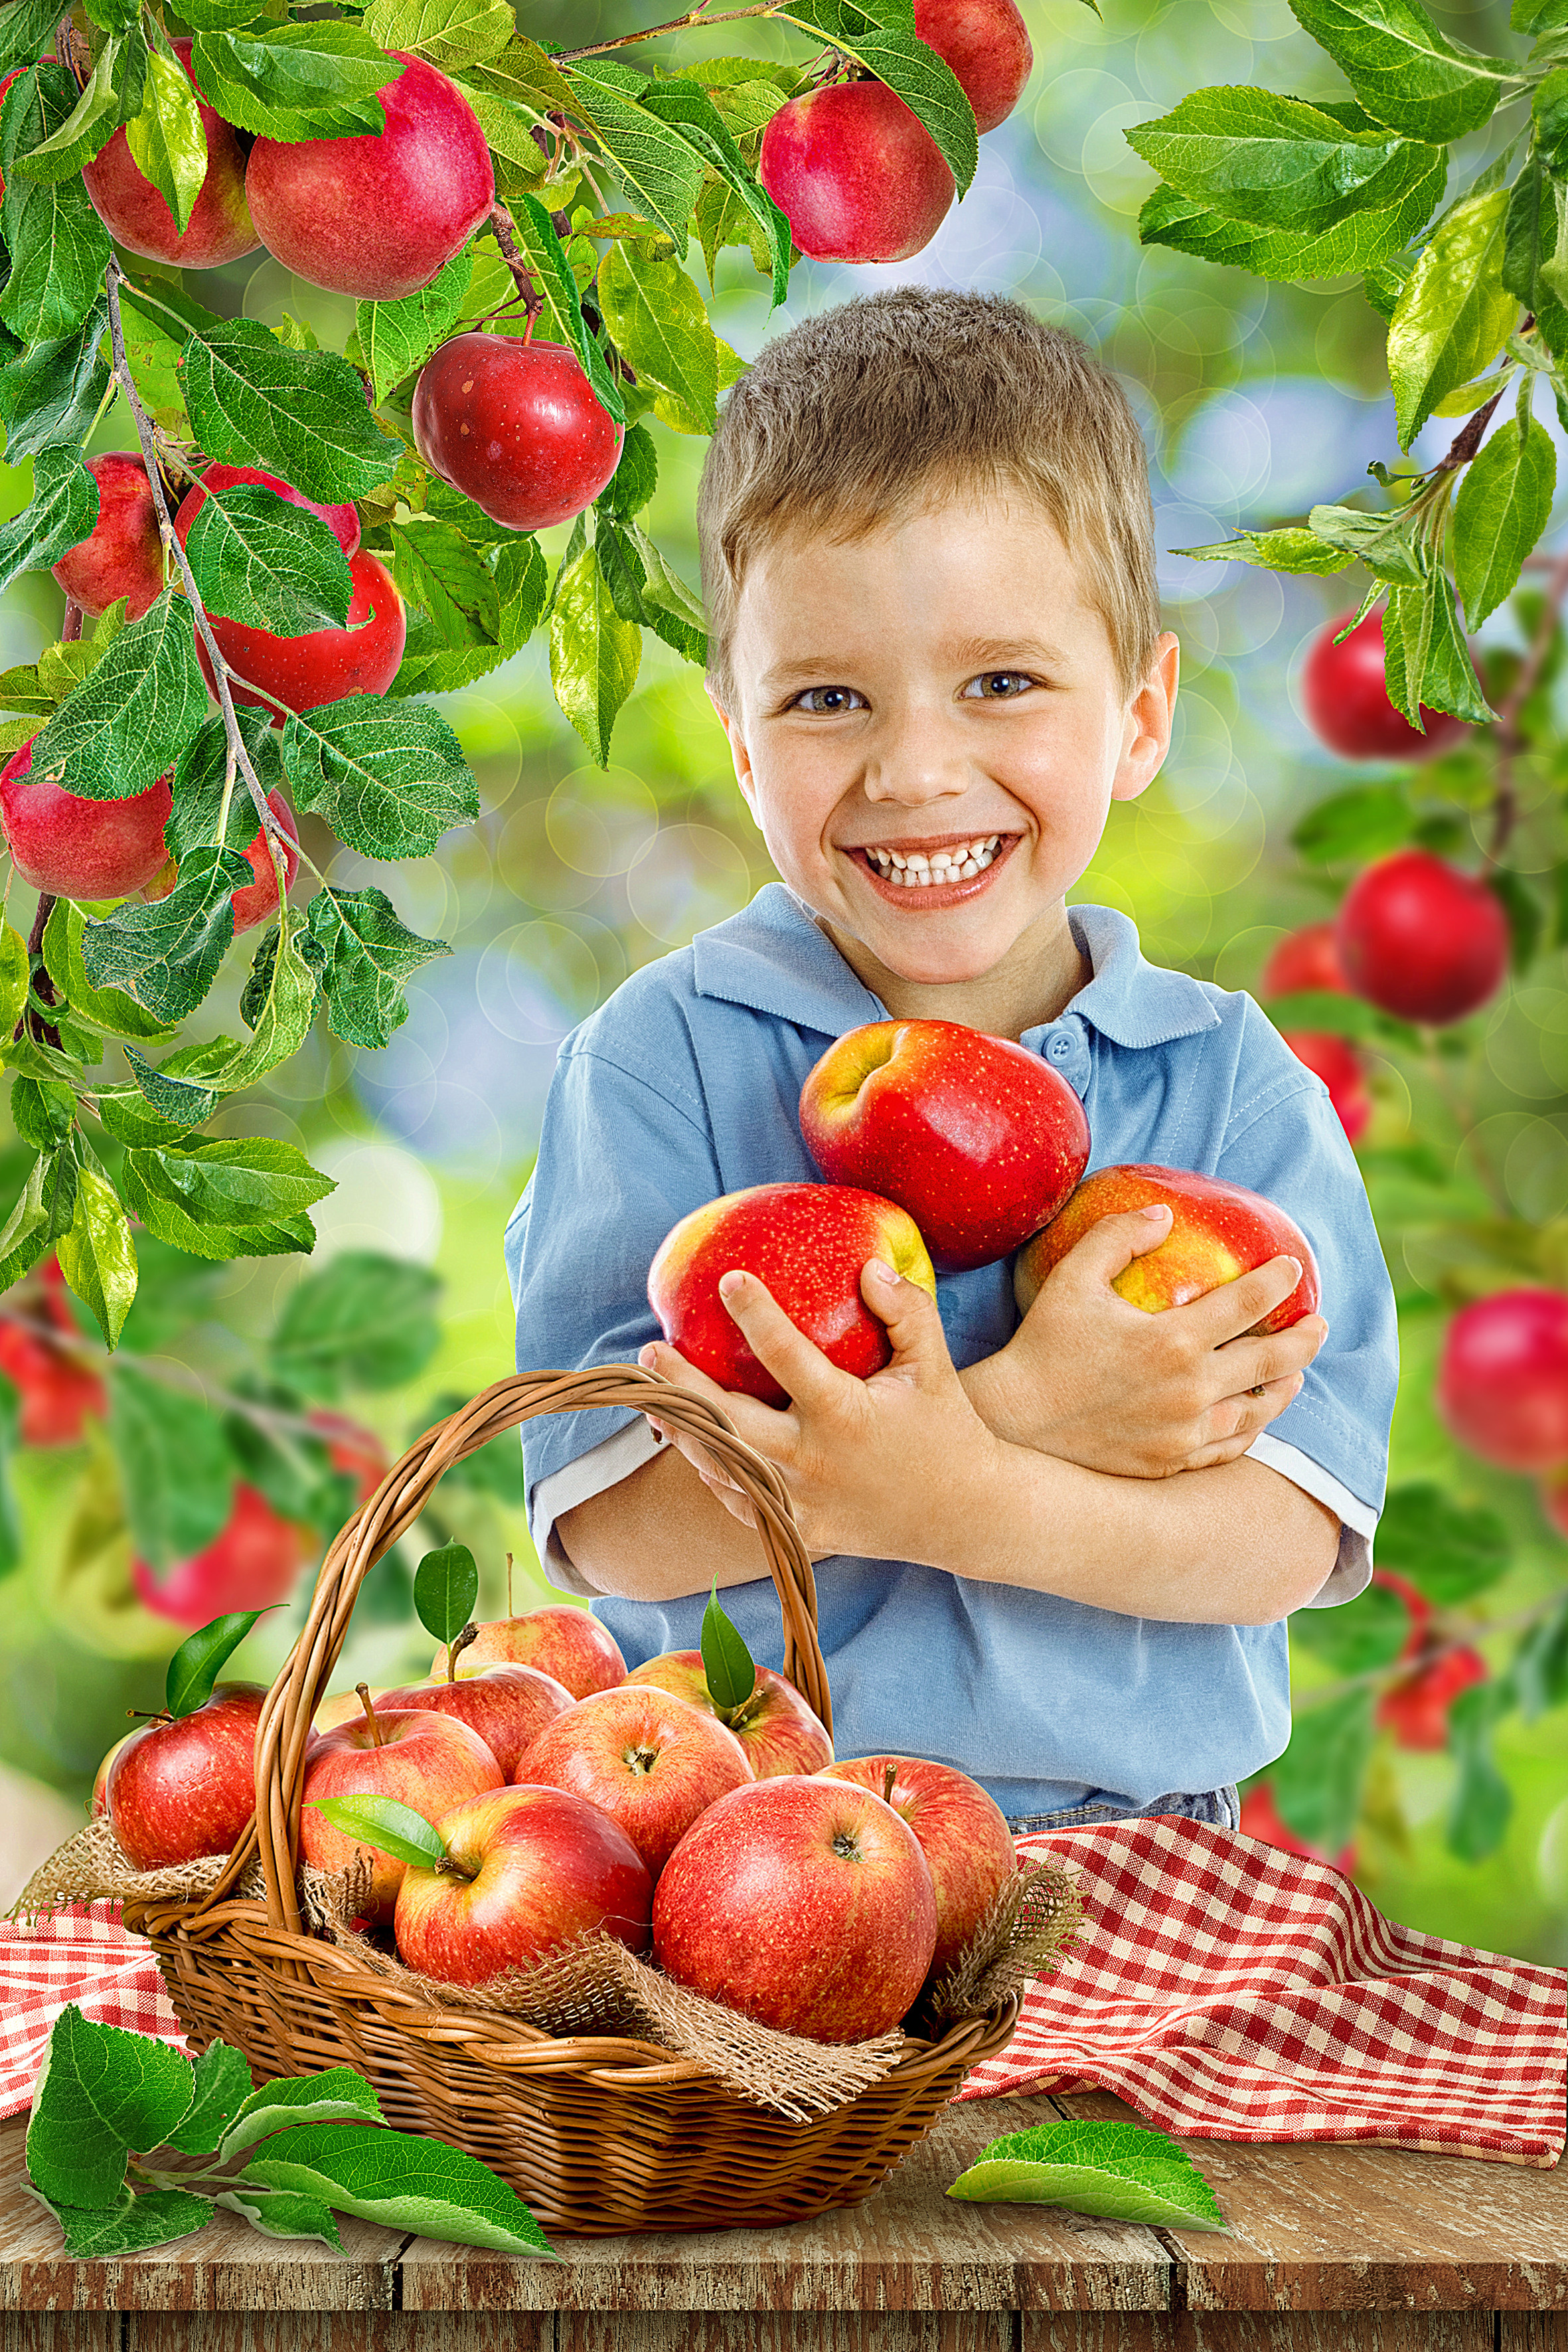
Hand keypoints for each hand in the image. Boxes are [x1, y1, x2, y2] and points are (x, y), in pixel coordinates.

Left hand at [639, 1259, 1004, 1563]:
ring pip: (722, 1466)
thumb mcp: (933, 1365)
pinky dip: (712, 1470)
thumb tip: (867, 1265)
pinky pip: (738, 1500)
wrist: (965, 1515)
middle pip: (726, 1423)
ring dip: (684, 1430)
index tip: (727, 1279)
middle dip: (681, 1386)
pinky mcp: (797, 1529)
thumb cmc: (948, 1429)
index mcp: (846, 1415)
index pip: (787, 1356)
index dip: (755, 1314)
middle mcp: (814, 1463)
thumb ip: (906, 1310)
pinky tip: (694, 1442)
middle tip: (651, 1351)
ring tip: (655, 1396)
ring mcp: (801, 1503)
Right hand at [969, 1204, 1328, 1477]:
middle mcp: (1190, 1390)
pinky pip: (1229, 1446)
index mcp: (1173, 1340)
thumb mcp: (1073, 1278)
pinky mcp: (1172, 1462)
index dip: (1277, 1282)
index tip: (1292, 1269)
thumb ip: (1119, 1236)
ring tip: (1296, 1373)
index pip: (1247, 1303)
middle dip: (1303, 1339)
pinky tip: (1253, 1414)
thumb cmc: (1043, 1344)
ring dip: (1285, 1387)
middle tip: (1318, 1325)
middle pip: (1271, 1361)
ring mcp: (1185, 1432)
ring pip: (1258, 1410)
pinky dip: (1251, 1427)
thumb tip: (1165, 1214)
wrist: (1015, 1424)